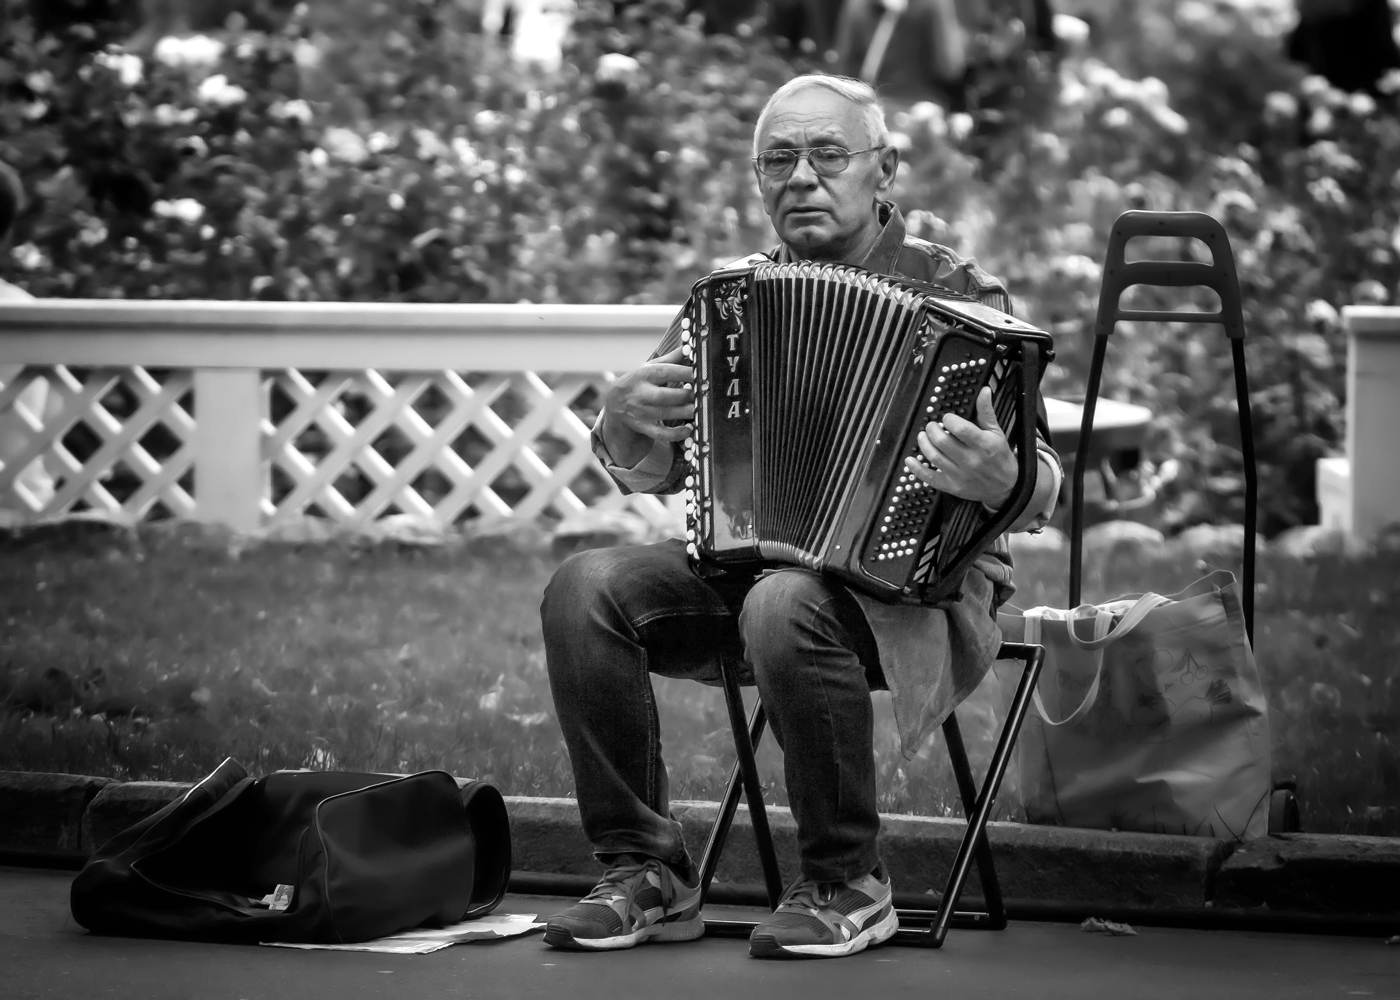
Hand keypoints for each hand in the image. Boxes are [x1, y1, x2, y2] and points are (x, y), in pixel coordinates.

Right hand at [600, 346, 695, 466]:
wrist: (613, 402)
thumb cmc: (638, 382)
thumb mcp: (649, 367)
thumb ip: (670, 359)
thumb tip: (689, 346)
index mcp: (644, 375)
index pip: (666, 372)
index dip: (685, 373)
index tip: (702, 373)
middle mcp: (641, 393)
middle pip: (665, 396)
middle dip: (686, 395)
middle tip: (702, 394)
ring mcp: (641, 412)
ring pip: (664, 414)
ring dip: (684, 413)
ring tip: (699, 410)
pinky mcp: (643, 427)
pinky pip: (660, 433)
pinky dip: (675, 434)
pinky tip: (689, 429)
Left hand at [904, 386, 1016, 507]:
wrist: (1006, 487)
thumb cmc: (1000, 458)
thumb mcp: (997, 433)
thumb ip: (987, 412)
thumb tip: (984, 391)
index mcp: (983, 444)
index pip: (960, 429)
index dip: (949, 420)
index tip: (947, 418)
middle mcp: (971, 460)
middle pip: (943, 442)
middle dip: (932, 430)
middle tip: (931, 426)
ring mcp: (960, 475)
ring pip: (935, 457)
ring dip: (924, 444)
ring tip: (923, 436)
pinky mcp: (952, 486)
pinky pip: (930, 478)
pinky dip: (917, 469)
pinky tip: (910, 460)